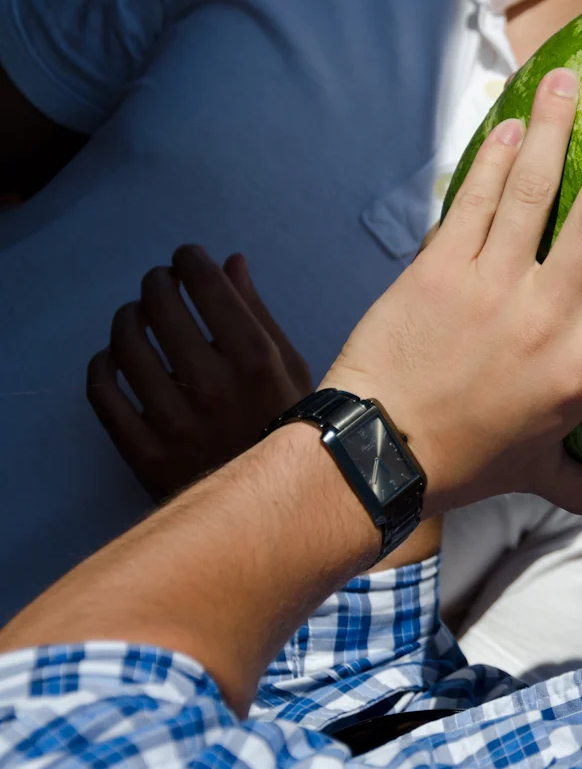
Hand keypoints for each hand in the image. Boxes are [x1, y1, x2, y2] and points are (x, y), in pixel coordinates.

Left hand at [87, 247, 312, 500]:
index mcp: (256, 360)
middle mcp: (212, 384)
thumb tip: (230, 262)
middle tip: (160, 284)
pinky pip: (102, 393)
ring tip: (135, 317)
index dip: (189, 260)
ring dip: (126, 318)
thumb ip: (259, 314)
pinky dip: (101, 365)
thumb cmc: (290, 427)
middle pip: (160, 306)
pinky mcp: (144, 451)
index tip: (186, 259)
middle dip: (157, 282)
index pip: (206, 285)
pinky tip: (113, 359)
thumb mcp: (292, 369)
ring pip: (125, 343)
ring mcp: (173, 420)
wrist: (278, 510)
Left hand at [322, 69, 581, 517]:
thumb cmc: (470, 465)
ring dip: (553, 129)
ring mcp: (489, 286)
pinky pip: (471, 202)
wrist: (377, 456)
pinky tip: (509, 124)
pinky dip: (491, 160)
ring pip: (531, 192)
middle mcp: (544, 318)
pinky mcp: (437, 269)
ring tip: (570, 77)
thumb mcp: (543, 476)